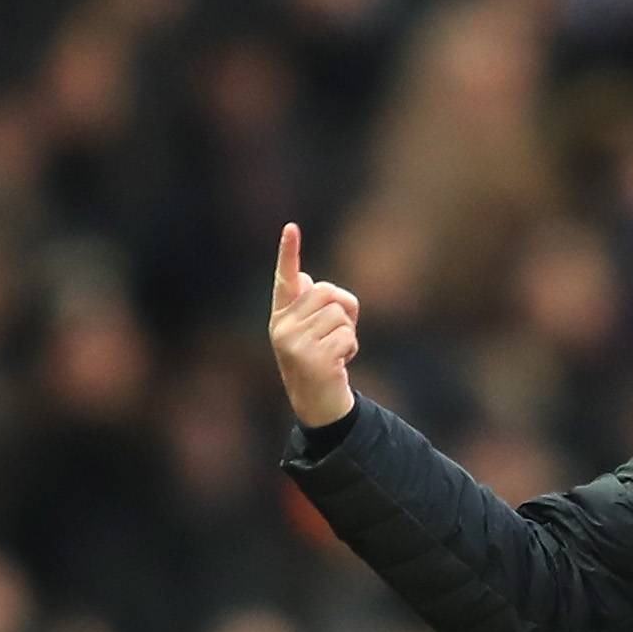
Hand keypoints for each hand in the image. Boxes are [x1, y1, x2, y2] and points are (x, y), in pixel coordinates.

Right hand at [268, 222, 359, 428]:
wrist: (318, 404)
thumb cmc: (319, 361)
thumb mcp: (309, 331)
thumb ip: (308, 305)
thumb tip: (306, 277)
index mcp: (281, 315)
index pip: (285, 278)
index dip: (289, 252)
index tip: (292, 227)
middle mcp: (281, 326)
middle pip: (327, 292)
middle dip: (344, 310)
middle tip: (339, 333)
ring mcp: (295, 344)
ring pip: (340, 315)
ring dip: (348, 332)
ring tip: (336, 351)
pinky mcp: (313, 359)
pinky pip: (347, 336)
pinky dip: (351, 348)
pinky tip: (339, 364)